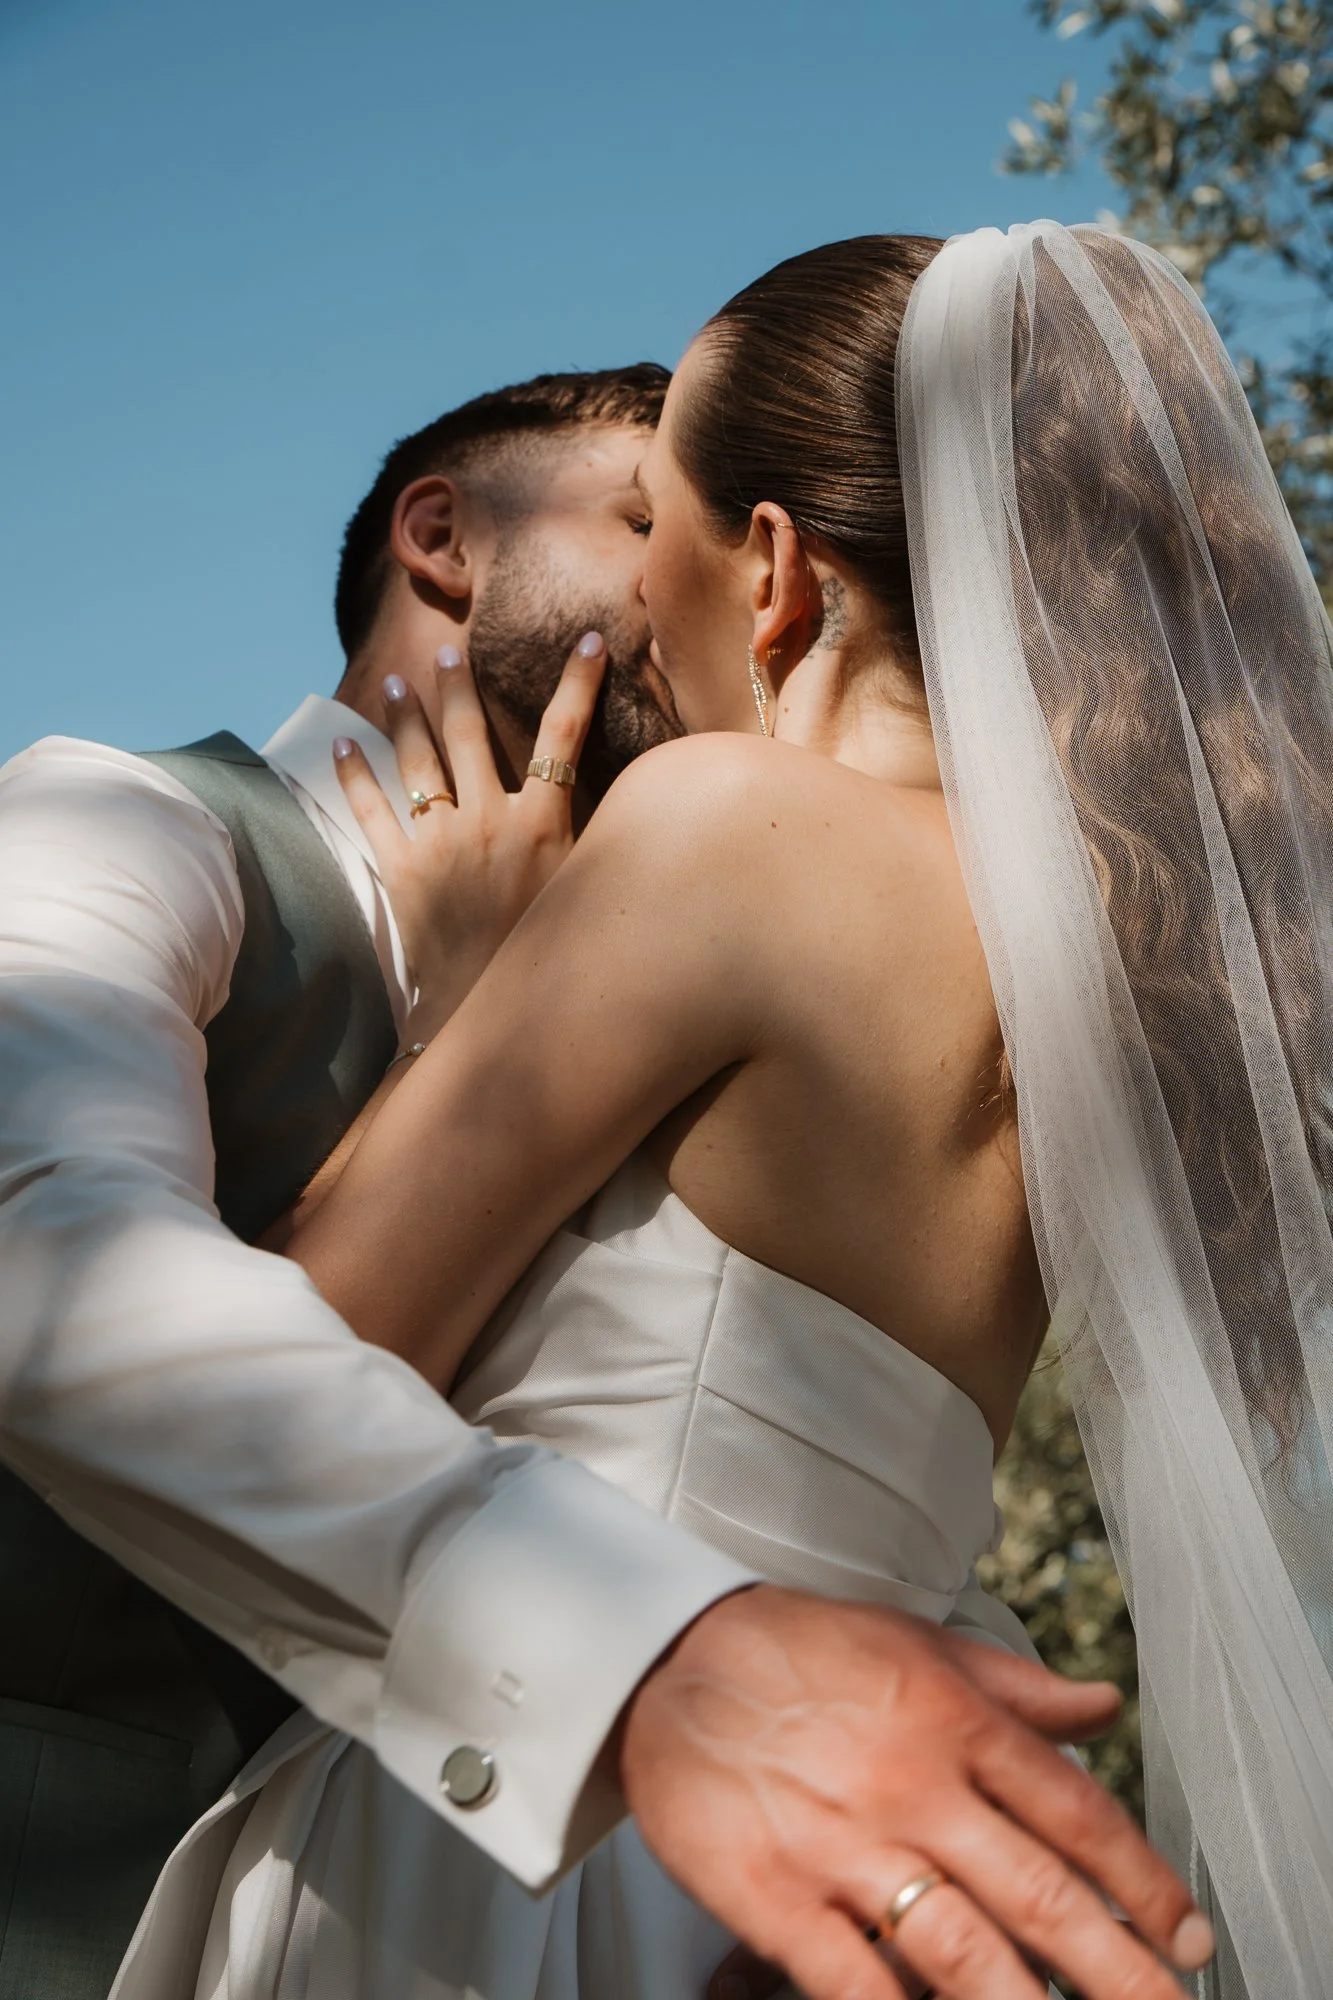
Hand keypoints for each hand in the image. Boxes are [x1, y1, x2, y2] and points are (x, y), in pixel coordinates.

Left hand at [332, 634, 606, 1036]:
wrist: (492, 1014)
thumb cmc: (549, 957)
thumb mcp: (588, 894)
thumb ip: (596, 845)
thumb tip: (634, 811)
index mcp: (543, 823)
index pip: (565, 735)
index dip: (578, 684)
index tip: (585, 642)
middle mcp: (490, 821)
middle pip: (473, 735)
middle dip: (461, 689)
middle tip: (450, 654)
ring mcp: (441, 844)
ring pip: (419, 761)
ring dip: (407, 717)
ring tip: (398, 684)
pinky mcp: (401, 872)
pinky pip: (370, 811)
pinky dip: (353, 775)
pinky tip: (341, 745)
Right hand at [623, 1585, 1212, 1999]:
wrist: (668, 1657)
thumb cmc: (800, 1650)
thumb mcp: (917, 1645)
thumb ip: (1016, 1687)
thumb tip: (1102, 1708)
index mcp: (953, 1721)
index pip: (1076, 1812)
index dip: (1145, 1882)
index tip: (1188, 1934)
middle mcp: (912, 1785)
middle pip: (1041, 1895)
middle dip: (1122, 1969)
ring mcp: (843, 1846)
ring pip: (962, 1951)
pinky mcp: (776, 1894)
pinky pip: (855, 1982)